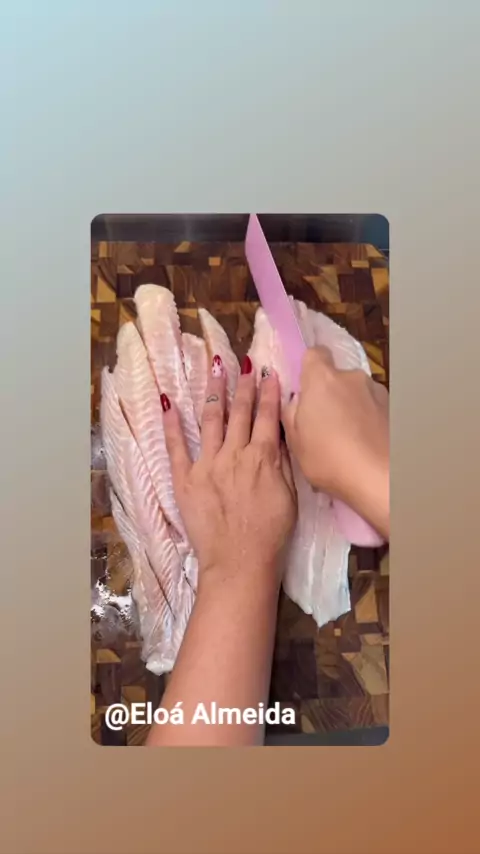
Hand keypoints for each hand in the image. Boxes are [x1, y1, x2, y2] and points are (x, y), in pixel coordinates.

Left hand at [161, 357, 296, 589]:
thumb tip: (282, 433)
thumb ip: (283, 462)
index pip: (267, 417)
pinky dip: (171, 425)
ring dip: (214, 392)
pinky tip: (168, 404)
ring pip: (211, 420)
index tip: (268, 373)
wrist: (239, 561)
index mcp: (263, 457)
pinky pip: (176, 447)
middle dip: (243, 386)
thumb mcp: (290, 496)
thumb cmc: (271, 534)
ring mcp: (207, 464)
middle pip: (239, 412)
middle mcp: (234, 453)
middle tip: (244, 365)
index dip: (268, 393)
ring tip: (215, 369)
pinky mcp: (185, 479)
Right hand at [282, 347, 388, 535]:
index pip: (314, 353)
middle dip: (330, 394)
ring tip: (349, 439)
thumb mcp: (295, 440)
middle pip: (336, 377)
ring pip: (357, 393)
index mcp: (322, 378)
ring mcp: (377, 391)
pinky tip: (366, 444)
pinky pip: (374, 408)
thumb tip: (297, 400)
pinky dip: (369, 420)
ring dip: (351, 407)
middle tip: (323, 424)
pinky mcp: (394, 408)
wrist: (381, 478)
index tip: (306, 390)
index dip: (309, 368)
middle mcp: (352, 376)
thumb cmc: (329, 458)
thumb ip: (291, 412)